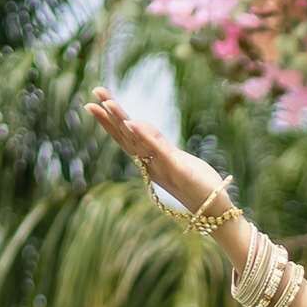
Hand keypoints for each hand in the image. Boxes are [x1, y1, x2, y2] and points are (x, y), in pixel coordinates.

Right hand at [85, 88, 225, 218]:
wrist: (214, 211)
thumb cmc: (196, 184)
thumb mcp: (174, 158)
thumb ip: (157, 143)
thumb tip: (140, 125)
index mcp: (149, 161)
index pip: (125, 137)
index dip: (109, 121)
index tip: (94, 102)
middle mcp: (151, 165)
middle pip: (126, 137)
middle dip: (109, 117)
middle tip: (92, 96)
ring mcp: (163, 168)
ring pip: (138, 142)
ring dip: (122, 123)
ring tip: (108, 104)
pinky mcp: (179, 170)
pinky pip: (160, 152)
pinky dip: (147, 138)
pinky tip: (134, 124)